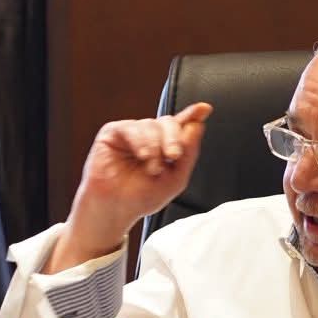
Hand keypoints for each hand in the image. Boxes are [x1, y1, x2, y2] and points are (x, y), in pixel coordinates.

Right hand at [49, 103, 213, 269]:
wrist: (115, 209)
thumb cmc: (142, 196)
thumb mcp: (175, 178)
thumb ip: (189, 152)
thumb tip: (197, 125)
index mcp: (165, 145)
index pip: (182, 125)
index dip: (192, 115)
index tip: (204, 109)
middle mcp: (149, 136)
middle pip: (168, 122)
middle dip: (174, 138)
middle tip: (174, 156)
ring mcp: (131, 133)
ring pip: (151, 125)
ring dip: (155, 147)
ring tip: (152, 169)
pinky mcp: (112, 133)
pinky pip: (130, 128)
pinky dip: (140, 141)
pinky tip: (143, 156)